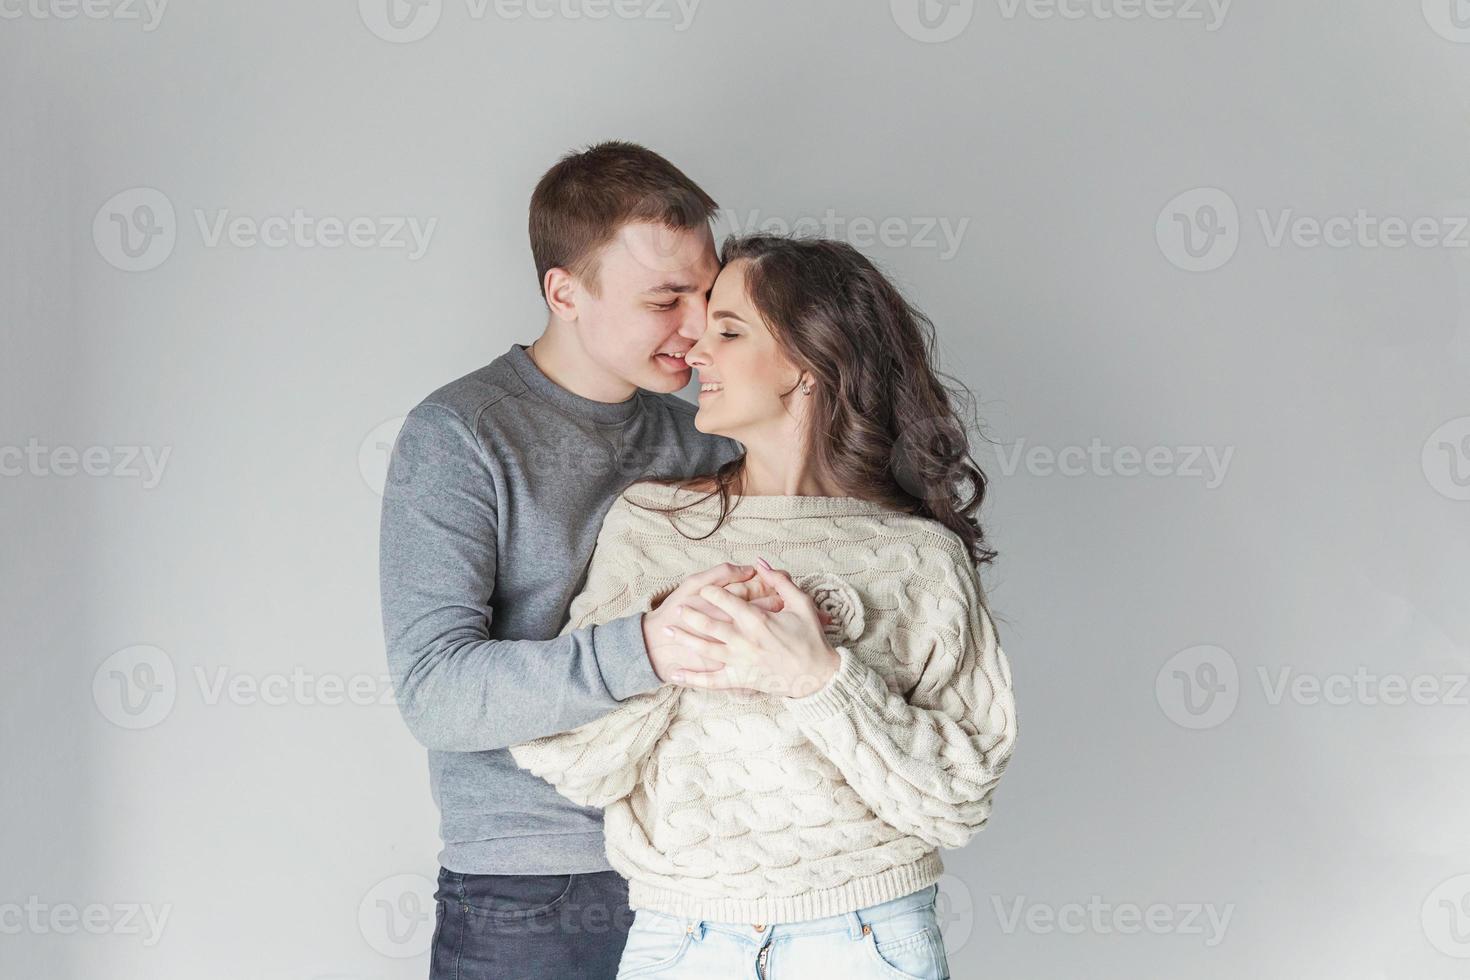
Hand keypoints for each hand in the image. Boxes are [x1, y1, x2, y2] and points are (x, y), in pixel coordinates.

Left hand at [662, 559, 840, 697]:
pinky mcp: (741, 680)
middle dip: (691, 615)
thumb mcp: (801, 604)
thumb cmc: (811, 639)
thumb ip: (780, 581)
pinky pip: (712, 681)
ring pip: (706, 650)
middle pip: (710, 625)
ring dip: (685, 640)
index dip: (712, 593)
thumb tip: (760, 562)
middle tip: (676, 608)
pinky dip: (693, 679)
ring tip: (668, 632)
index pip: (728, 601)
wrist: (818, 676)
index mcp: (758, 620)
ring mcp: (740, 662)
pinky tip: (675, 675)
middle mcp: (745, 641)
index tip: (703, 589)